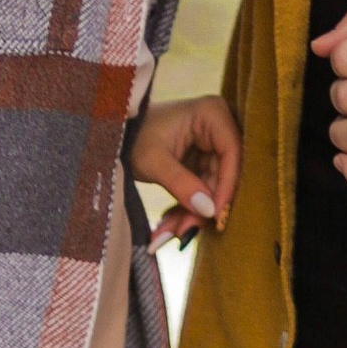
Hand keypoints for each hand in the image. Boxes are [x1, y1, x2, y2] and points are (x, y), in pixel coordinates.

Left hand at [126, 91, 242, 245]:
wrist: (114, 135)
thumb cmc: (132, 137)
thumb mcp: (153, 160)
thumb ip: (180, 183)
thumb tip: (209, 211)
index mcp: (212, 113)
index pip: (231, 153)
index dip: (226, 186)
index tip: (214, 215)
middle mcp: (218, 127)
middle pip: (225, 174)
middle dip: (204, 207)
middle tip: (185, 233)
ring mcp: (212, 146)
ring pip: (213, 188)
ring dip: (192, 214)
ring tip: (170, 234)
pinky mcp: (204, 163)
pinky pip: (202, 191)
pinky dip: (186, 210)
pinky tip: (169, 227)